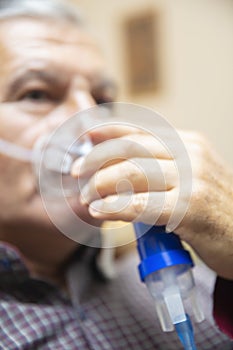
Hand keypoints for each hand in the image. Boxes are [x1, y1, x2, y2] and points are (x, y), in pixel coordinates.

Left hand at [72, 125, 232, 279]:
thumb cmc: (212, 211)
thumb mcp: (190, 178)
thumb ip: (162, 168)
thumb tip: (119, 169)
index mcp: (189, 144)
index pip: (141, 131)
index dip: (109, 130)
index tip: (85, 135)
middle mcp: (191, 155)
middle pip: (131, 148)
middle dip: (97, 158)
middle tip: (76, 172)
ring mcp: (192, 179)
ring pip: (132, 172)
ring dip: (101, 184)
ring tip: (86, 197)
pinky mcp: (190, 207)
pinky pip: (141, 203)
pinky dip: (114, 206)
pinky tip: (98, 211)